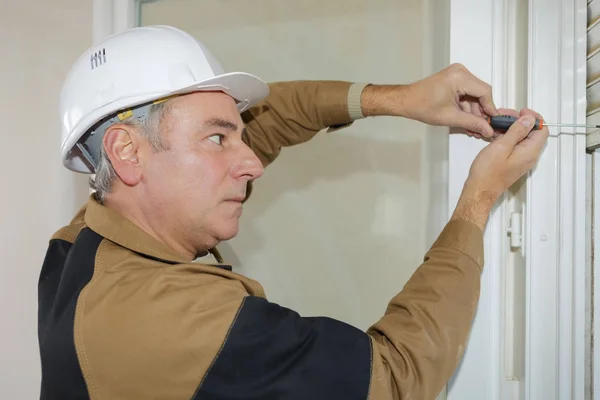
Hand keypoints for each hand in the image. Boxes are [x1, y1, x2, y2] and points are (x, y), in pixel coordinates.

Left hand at [361, 63, 501, 138]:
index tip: (492, 122)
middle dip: (481, 113)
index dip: (490, 109)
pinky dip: (467, 108)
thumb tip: (487, 129)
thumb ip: (472, 123)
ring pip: (474, 96)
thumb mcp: (450, 117)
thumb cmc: (420, 105)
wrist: (406, 101)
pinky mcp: (454, 80)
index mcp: (459, 77)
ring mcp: (457, 75)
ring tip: (474, 128)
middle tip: (483, 128)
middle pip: (480, 94)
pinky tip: (467, 121)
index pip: (485, 92)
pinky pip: (467, 94)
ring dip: (474, 112)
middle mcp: (460, 72)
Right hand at [451, 108, 548, 230]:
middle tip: (504, 117)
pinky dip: (506, 137)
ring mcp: (520, 159)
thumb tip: (530, 119)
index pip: (542, 129)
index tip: (520, 112)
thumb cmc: (488, 172)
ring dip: (510, 129)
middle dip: (518, 121)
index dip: (533, 118)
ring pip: (521, 138)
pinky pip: (514, 145)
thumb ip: (517, 131)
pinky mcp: (512, 162)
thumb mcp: (502, 146)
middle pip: (531, 132)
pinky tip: (494, 136)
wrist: (479, 190)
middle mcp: (529, 156)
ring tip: (496, 125)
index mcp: (530, 151)